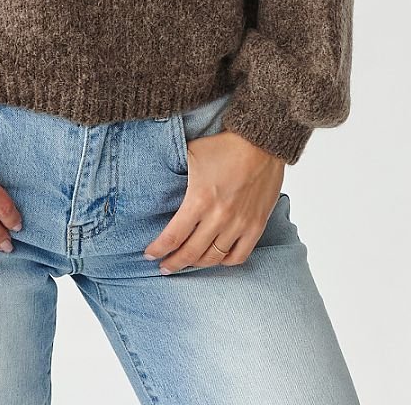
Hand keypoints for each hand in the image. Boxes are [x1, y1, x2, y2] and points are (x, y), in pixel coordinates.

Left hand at [144, 130, 284, 271]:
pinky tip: (215, 259)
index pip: (173, 236)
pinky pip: (239, 256)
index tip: (149, 255)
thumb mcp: (190, 153)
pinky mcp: (256, 226)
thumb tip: (156, 178)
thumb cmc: (224, 146)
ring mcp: (239, 224)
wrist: (260, 143)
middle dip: (173, 263)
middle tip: (164, 267)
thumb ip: (174, 171)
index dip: (158, 249)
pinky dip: (224, 262)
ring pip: (213, 258)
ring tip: (187, 262)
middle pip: (190, 253)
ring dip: (197, 264)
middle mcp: (219, 217)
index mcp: (199, 200)